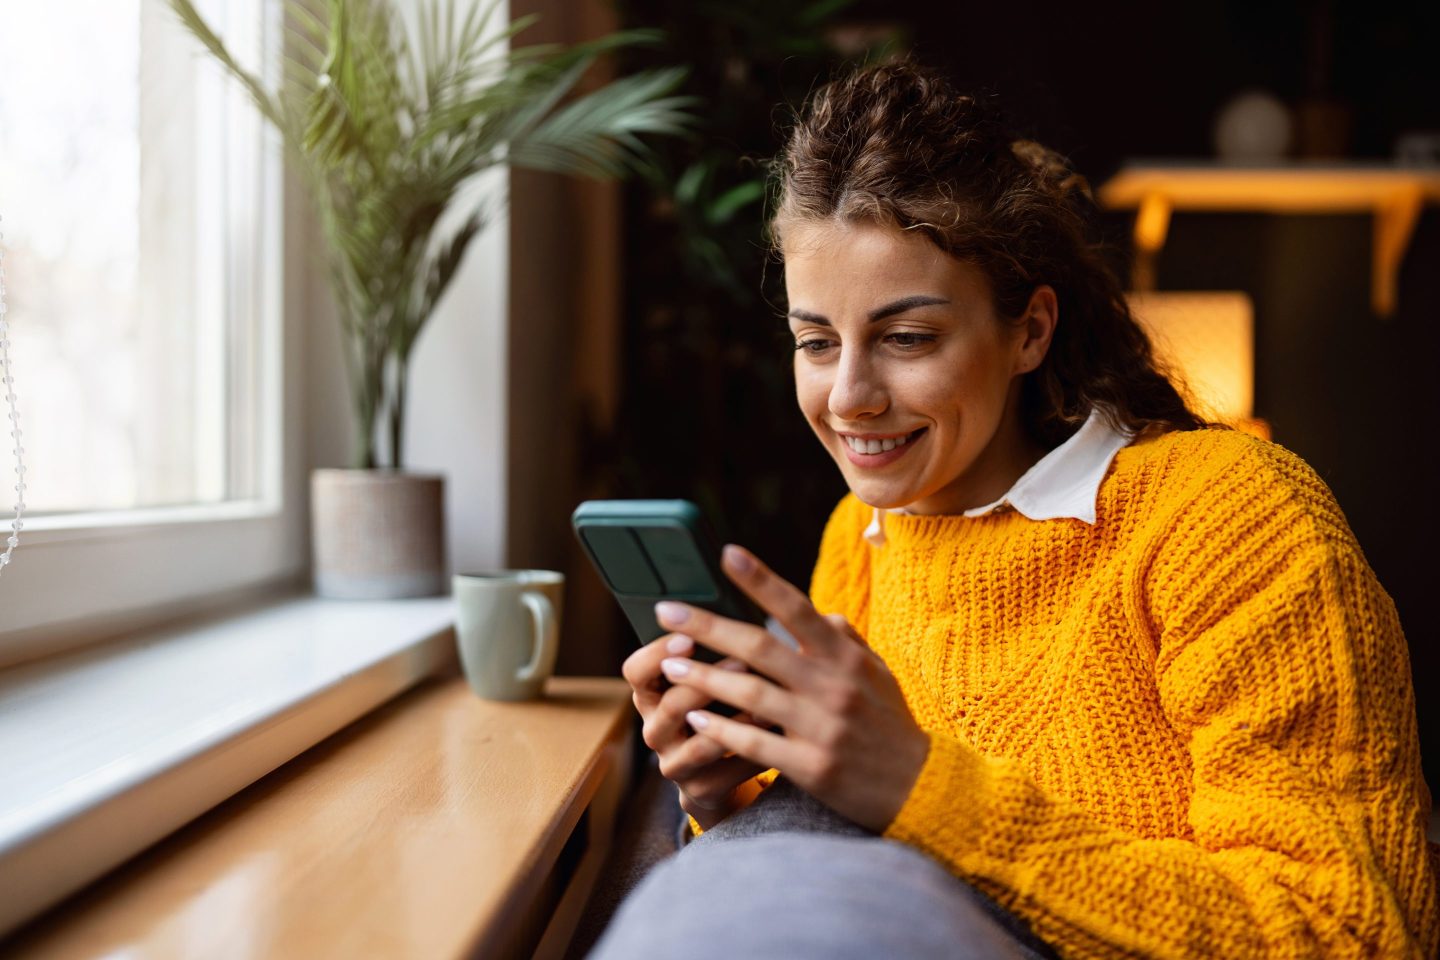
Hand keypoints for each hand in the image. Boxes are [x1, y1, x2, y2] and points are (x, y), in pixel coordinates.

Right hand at [621, 632, 772, 830]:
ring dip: (734, 721)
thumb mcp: (710, 676)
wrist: (722, 769)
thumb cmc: (721, 704)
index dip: (657, 654)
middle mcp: (655, 729)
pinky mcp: (700, 790)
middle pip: (668, 705)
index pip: (635, 671)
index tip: (689, 635)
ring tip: (766, 702)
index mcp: (650, 694)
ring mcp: (674, 763)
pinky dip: (754, 752)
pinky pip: (727, 772)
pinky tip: (778, 734)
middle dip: (705, 683)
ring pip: (698, 744)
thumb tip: (743, 602)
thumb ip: (715, 649)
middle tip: (741, 661)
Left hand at [653, 545, 929, 832]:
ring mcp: (822, 727)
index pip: (798, 607)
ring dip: (705, 679)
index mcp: (846, 658)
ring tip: (671, 668)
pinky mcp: (812, 767)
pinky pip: (756, 744)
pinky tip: (695, 720)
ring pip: (751, 694)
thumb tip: (816, 612)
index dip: (760, 580)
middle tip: (666, 610)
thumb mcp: (877, 674)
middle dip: (708, 626)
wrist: (921, 790)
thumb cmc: (891, 725)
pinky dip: (723, 731)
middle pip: (760, 647)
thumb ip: (844, 640)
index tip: (725, 553)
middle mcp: (833, 686)